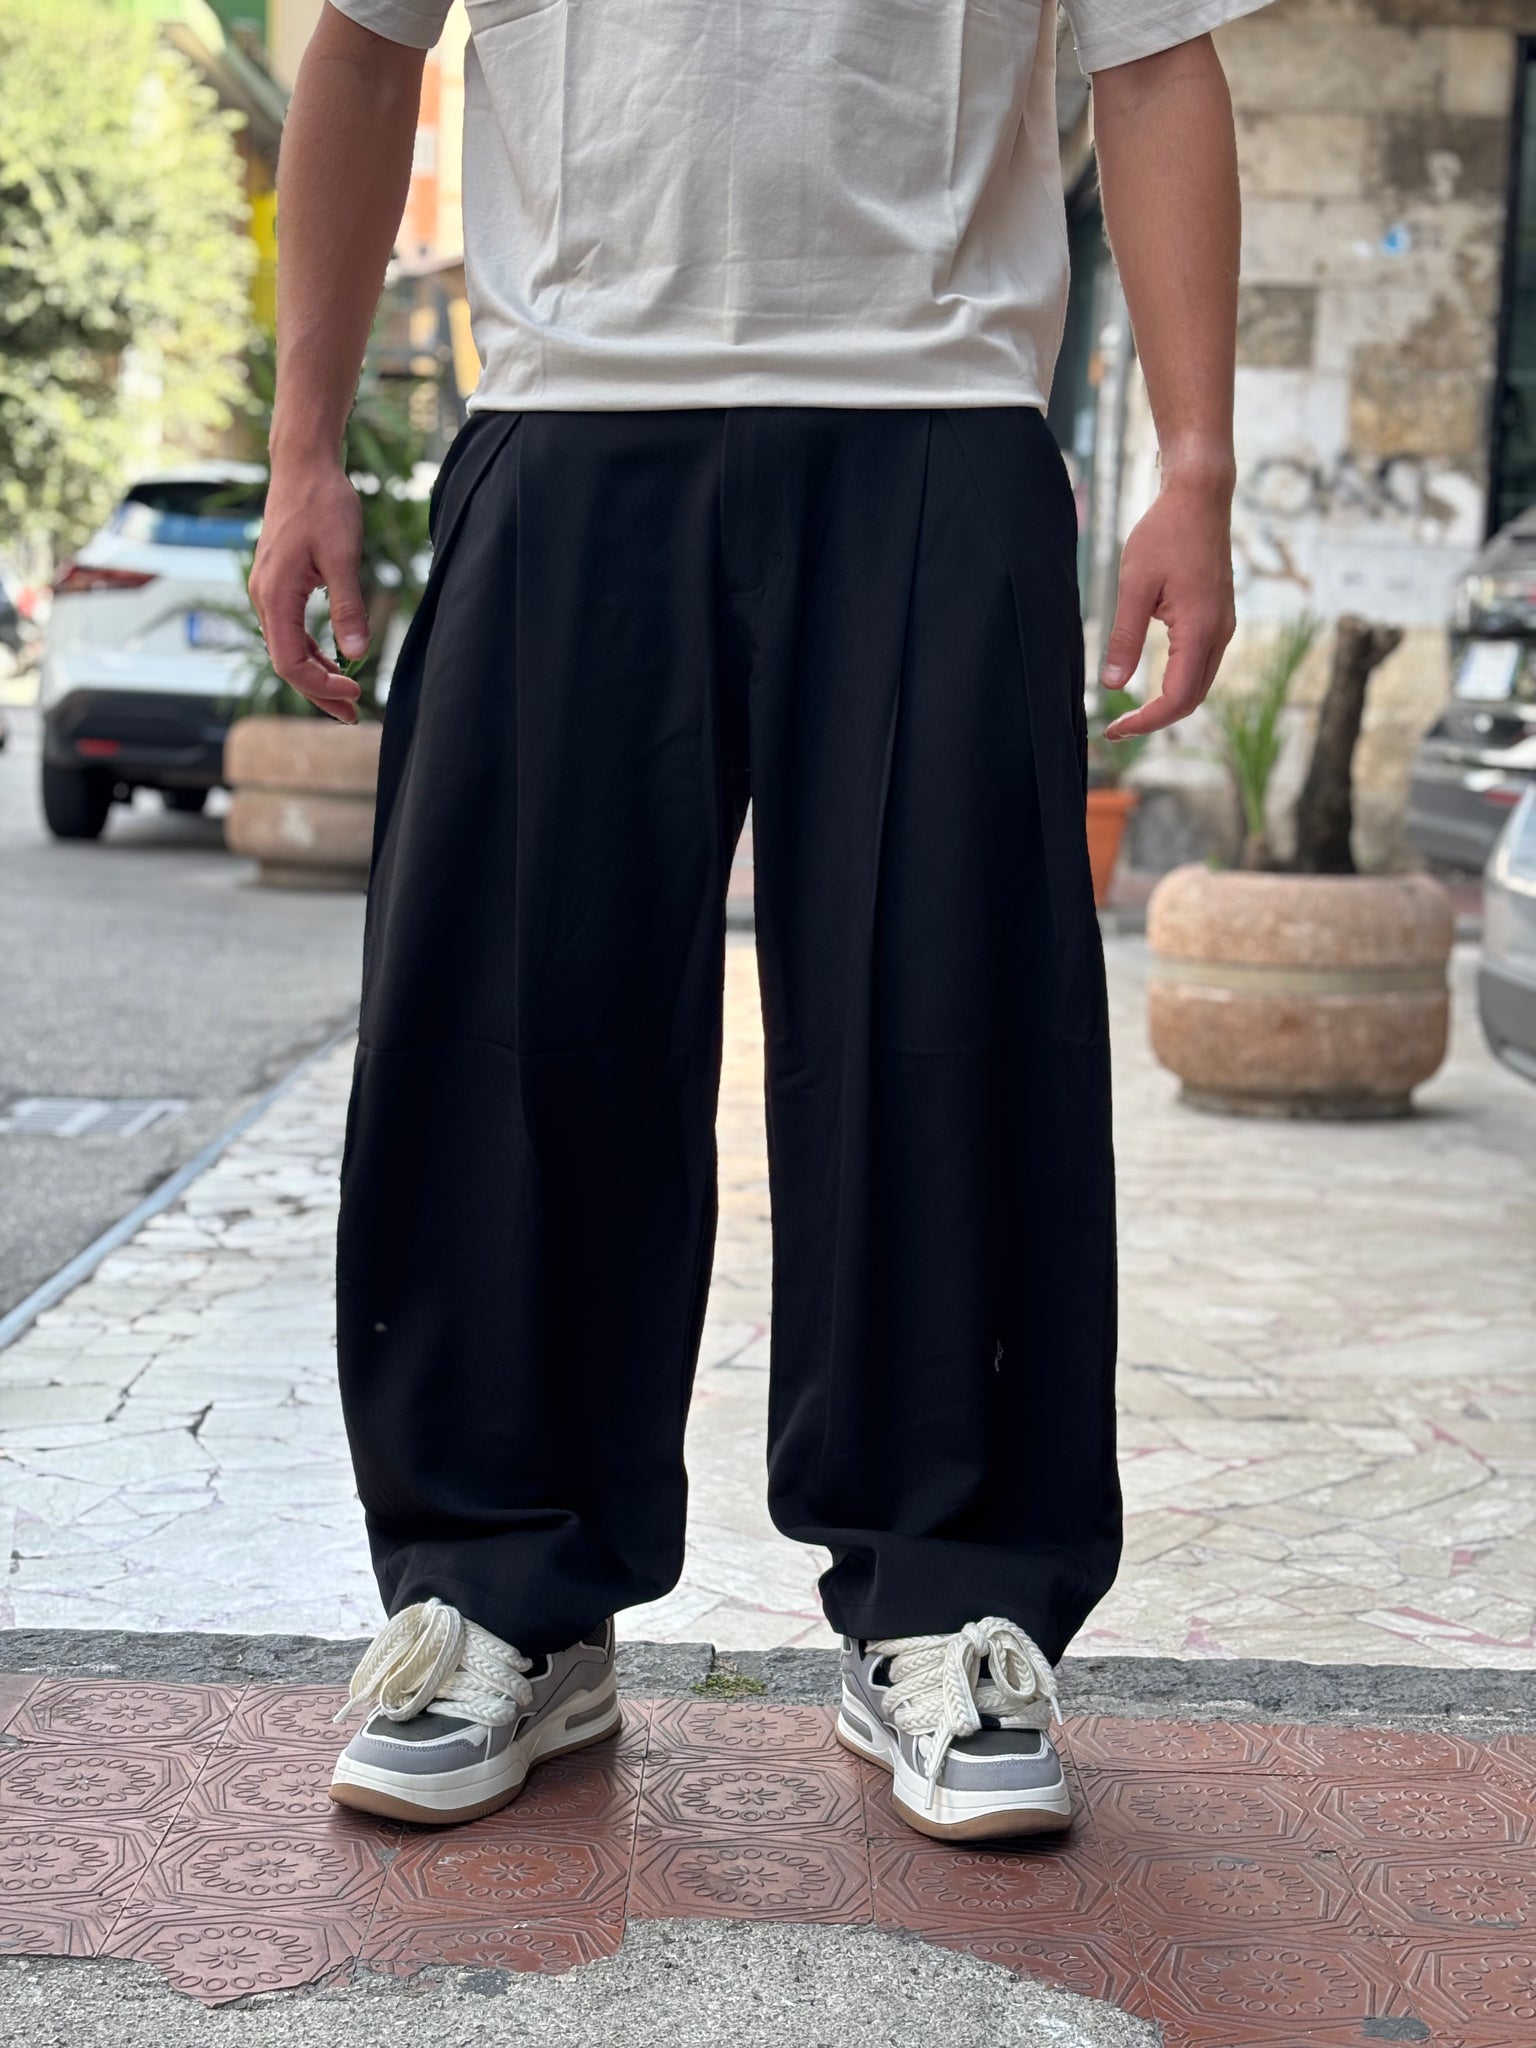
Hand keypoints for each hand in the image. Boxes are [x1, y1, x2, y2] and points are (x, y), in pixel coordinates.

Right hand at [249, 463, 368, 722]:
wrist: (303, 467)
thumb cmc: (323, 504)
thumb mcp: (344, 556)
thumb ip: (349, 606)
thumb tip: (358, 652)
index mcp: (274, 595)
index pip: (288, 662)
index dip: (320, 685)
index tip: (355, 692)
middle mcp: (263, 598)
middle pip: (286, 663)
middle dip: (319, 691)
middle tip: (353, 714)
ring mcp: (268, 593)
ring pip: (288, 649)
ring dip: (317, 675)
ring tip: (348, 696)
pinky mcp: (278, 586)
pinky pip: (291, 631)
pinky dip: (312, 652)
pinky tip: (336, 662)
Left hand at [1100, 471, 1235, 741]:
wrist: (1200, 498)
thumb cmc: (1165, 533)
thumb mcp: (1134, 585)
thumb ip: (1124, 637)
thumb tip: (1112, 685)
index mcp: (1200, 629)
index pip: (1176, 697)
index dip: (1146, 721)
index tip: (1114, 728)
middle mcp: (1219, 633)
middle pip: (1192, 699)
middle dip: (1156, 721)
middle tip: (1116, 729)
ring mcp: (1223, 626)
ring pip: (1199, 685)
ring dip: (1167, 705)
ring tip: (1130, 714)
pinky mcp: (1219, 618)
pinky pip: (1202, 665)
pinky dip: (1178, 684)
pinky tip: (1152, 685)